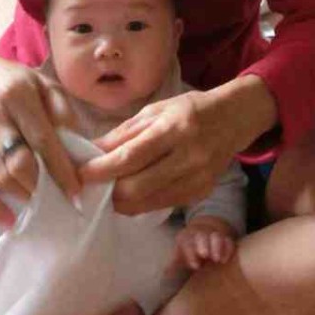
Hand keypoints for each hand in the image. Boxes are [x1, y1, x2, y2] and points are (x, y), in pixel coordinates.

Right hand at [0, 44, 80, 225]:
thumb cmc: (21, 84)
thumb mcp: (48, 86)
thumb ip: (64, 113)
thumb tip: (79, 149)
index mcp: (21, 100)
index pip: (42, 140)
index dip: (60, 169)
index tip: (77, 192)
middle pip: (19, 162)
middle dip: (43, 186)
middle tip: (62, 200)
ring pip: (0, 177)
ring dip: (24, 195)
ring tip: (43, 203)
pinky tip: (10, 220)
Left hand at [79, 75, 276, 214]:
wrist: (234, 118)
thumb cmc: (190, 109)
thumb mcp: (155, 111)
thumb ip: (124, 133)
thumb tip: (91, 151)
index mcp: (174, 128)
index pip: (131, 156)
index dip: (102, 169)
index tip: (80, 174)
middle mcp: (189, 156)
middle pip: (138, 187)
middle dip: (109, 191)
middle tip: (92, 186)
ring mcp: (198, 179)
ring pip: (149, 203)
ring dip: (122, 202)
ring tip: (107, 191)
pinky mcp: (201, 193)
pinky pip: (162, 205)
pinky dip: (141, 203)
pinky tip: (130, 194)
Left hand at [169, 217, 236, 273]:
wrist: (202, 233)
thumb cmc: (188, 248)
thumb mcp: (180, 253)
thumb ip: (175, 263)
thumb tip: (164, 274)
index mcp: (187, 237)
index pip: (187, 242)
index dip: (190, 252)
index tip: (194, 265)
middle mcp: (200, 234)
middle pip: (202, 236)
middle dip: (203, 244)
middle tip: (205, 255)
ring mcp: (213, 235)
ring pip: (216, 236)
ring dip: (217, 246)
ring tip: (218, 259)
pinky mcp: (225, 239)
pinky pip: (228, 241)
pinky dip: (228, 249)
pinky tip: (226, 260)